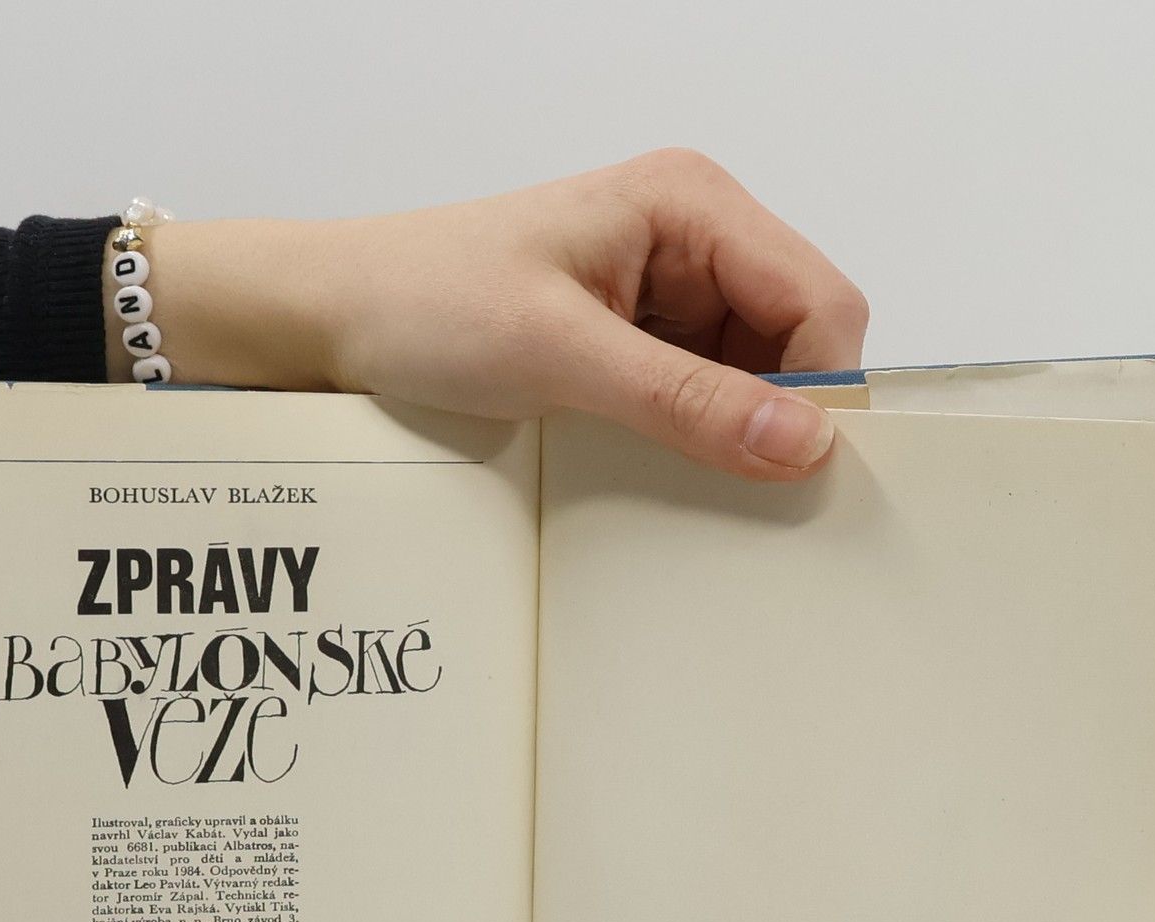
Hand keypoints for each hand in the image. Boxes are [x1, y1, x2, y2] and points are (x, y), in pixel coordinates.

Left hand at [136, 148, 867, 479]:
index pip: (821, 302)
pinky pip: (700, 398)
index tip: (793, 473)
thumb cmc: (424, 302)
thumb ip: (686, 399)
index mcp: (691, 204)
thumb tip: (800, 442)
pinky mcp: (635, 340)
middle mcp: (693, 238)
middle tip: (725, 483)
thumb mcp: (561, 356)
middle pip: (798, 343)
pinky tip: (645, 459)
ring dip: (726, 433)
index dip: (819, 393)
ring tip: (660, 464)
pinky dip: (689, 438)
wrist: (334, 319)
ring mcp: (666, 291)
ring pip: (754, 381)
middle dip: (775, 417)